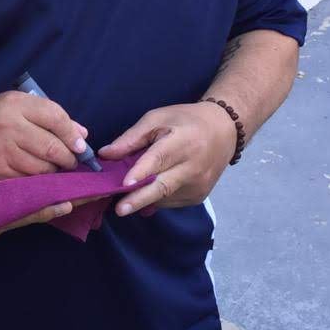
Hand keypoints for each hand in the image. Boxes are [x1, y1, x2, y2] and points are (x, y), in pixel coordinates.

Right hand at [0, 92, 88, 183]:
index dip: (72, 135)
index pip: (55, 118)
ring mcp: (1, 152)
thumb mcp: (17, 106)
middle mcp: (8, 127)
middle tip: (70, 162)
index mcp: (15, 104)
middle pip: (52, 147)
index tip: (80, 146)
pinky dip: (38, 182)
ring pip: (42, 168)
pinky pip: (28, 181)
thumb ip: (49, 116)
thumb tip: (81, 135)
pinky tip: (38, 178)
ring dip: (54, 172)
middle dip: (68, 158)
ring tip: (54, 169)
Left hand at [98, 102, 236, 215]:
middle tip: (119, 210)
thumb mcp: (157, 119)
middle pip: (163, 186)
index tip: (125, 185)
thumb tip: (105, 155)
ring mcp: (198, 185)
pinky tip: (146, 191)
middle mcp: (193, 166)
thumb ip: (131, 138)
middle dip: (140, 199)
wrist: (224, 131)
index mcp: (183, 142)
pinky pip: (170, 201)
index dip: (141, 173)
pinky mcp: (198, 196)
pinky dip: (155, 198)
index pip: (160, 159)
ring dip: (143, 198)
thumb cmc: (185, 122)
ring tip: (124, 196)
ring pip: (164, 197)